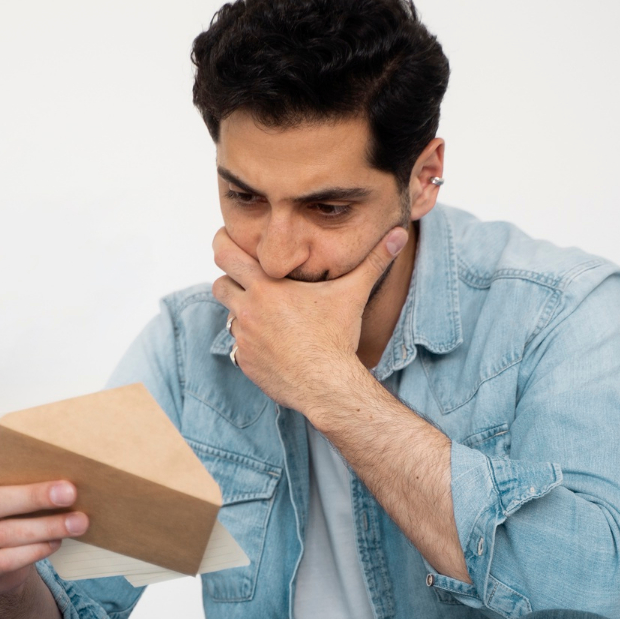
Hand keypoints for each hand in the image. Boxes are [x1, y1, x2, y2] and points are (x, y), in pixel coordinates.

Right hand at [0, 462, 88, 595]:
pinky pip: (6, 559)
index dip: (20, 471)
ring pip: (4, 533)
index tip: (53, 470)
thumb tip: (58, 474)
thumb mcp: (3, 493)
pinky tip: (56, 543)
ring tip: (76, 522)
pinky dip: (35, 551)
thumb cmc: (1, 517)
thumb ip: (16, 481)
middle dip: (35, 497)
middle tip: (69, 493)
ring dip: (45, 527)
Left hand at [211, 225, 407, 411]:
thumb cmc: (338, 337)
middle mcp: (247, 310)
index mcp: (266, 286)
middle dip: (230, 280)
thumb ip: (375, 260)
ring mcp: (243, 338)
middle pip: (219, 283)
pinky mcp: (244, 361)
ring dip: (243, 312)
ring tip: (270, 314)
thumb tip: (400, 233)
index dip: (225, 244)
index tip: (233, 243)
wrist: (328, 384)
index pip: (224, 253)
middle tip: (248, 280)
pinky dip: (252, 342)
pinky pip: (239, 345)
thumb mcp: (353, 292)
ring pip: (229, 315)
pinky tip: (276, 343)